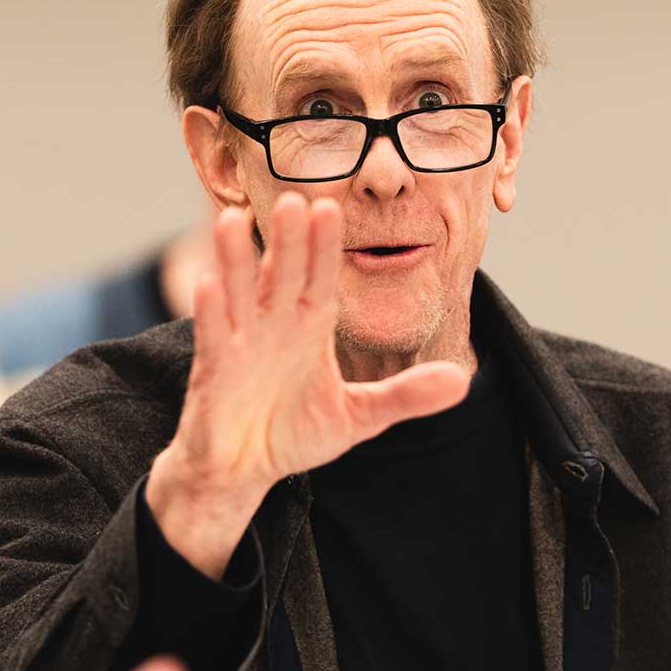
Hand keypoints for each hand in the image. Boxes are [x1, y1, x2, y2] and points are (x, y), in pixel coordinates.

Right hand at [147, 194, 470, 576]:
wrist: (243, 470)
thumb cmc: (295, 432)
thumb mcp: (359, 416)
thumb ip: (405, 395)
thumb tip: (462, 381)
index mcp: (309, 327)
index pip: (321, 279)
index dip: (325, 247)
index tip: (332, 209)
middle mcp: (274, 326)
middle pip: (282, 276)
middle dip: (288, 242)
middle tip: (295, 200)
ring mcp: (241, 344)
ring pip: (238, 293)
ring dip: (235, 259)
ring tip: (233, 220)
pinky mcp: (213, 371)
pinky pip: (213, 335)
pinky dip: (211, 310)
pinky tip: (208, 282)